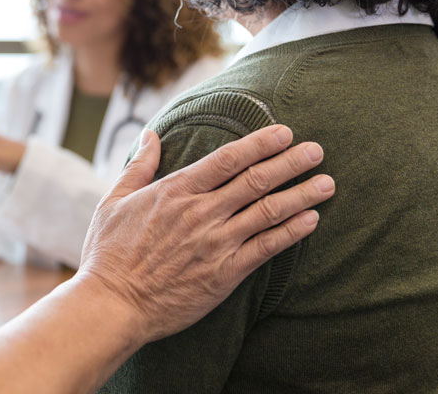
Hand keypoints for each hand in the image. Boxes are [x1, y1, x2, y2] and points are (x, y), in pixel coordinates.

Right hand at [78, 125, 334, 342]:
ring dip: (301, 195)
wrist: (112, 305)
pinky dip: (291, 233)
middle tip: (316, 149)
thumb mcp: (115, 200)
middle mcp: (201, 213)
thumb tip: (150, 134)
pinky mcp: (224, 274)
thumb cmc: (110, 252)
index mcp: (176, 191)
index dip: (259, 143)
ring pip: (267, 212)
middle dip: (290, 162)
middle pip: (255, 180)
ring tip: (327, 183)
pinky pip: (266, 249)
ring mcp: (215, 243)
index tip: (284, 132)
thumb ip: (139, 165)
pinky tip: (311, 221)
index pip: (227, 159)